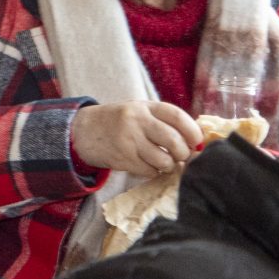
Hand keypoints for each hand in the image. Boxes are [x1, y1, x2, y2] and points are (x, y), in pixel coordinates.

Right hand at [71, 100, 204, 177]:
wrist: (81, 131)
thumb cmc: (118, 122)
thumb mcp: (138, 112)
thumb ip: (163, 122)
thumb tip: (197, 143)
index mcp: (144, 107)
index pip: (177, 116)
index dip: (193, 131)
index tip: (197, 142)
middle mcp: (136, 121)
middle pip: (174, 140)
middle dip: (183, 153)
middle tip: (181, 156)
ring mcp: (128, 140)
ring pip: (164, 160)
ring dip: (168, 165)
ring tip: (163, 162)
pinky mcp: (122, 158)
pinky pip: (150, 171)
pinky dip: (153, 172)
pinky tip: (146, 165)